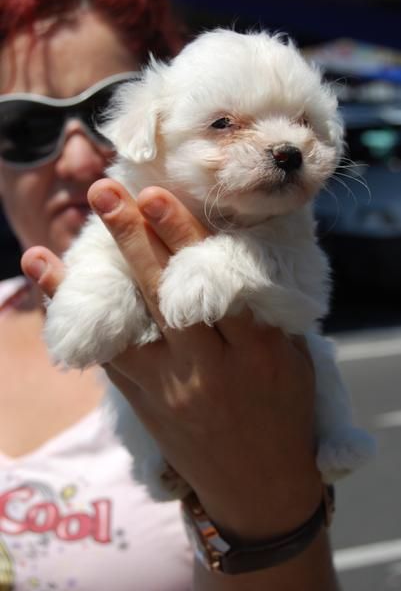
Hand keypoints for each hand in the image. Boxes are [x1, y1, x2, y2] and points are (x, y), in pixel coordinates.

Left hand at [22, 179, 321, 541]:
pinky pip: (106, 356)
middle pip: (164, 296)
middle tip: (107, 192)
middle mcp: (208, 369)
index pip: (214, 284)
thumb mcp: (293, 361)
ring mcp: (169, 389)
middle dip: (133, 239)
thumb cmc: (284, 414)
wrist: (259, 489)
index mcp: (257, 352)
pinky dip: (74, 319)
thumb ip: (262, 313)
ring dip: (97, 274)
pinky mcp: (142, 402)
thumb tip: (229, 254)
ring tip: (65, 233)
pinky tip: (46, 283)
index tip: (156, 194)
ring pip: (127, 324)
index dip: (183, 237)